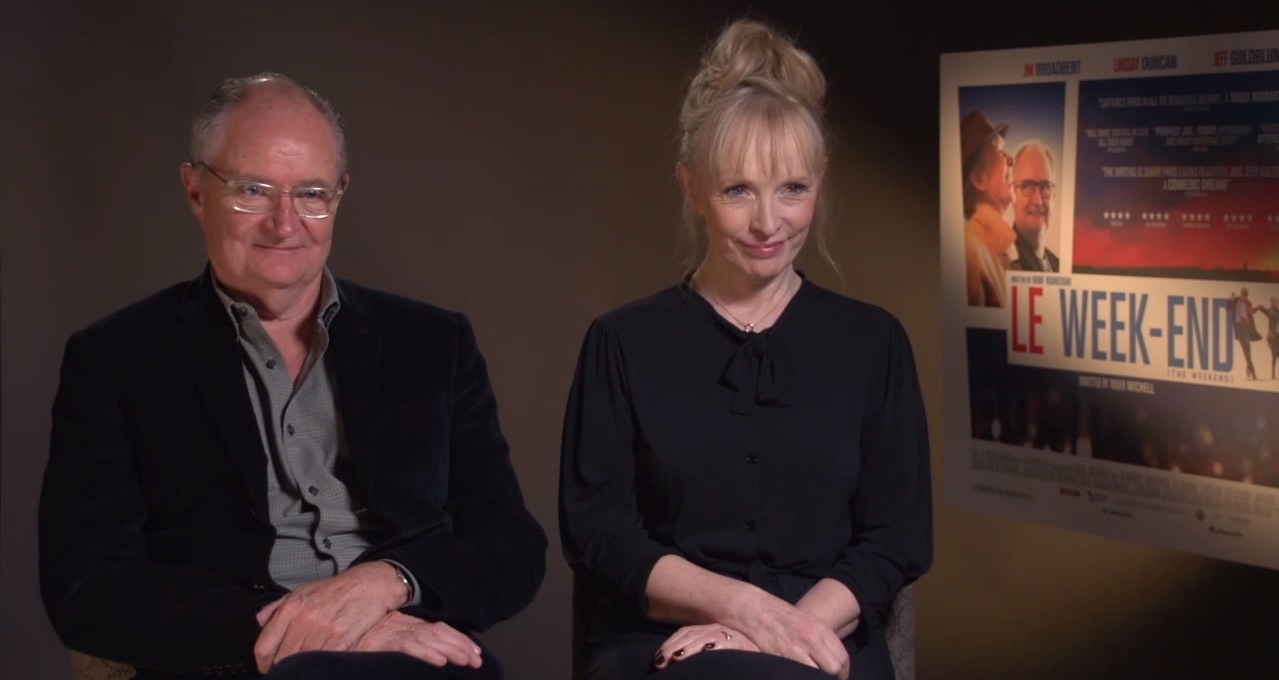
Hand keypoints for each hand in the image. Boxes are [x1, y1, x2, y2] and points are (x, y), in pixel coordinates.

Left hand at [253, 562, 408, 672]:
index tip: (268, 667)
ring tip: (308, 666)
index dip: (263, 662)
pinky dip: (322, 664)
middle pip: (282, 658)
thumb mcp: (304, 590)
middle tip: (291, 668)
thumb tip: (260, 620)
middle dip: (284, 666)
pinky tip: (324, 663)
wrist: (371, 584)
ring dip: (304, 667)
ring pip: (302, 662)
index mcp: (291, 607)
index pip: (264, 645)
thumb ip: (278, 606)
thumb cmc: (338, 589)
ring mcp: (322, 630)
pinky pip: (323, 661)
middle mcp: (304, 619)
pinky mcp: (341, 639)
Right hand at [353, 611, 482, 668]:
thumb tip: (433, 655)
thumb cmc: (360, 636)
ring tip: (466, 660)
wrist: (336, 628)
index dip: (459, 640)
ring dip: (450, 650)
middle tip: (478, 659)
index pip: (439, 629)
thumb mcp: (386, 638)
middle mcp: (404, 625)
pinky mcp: (383, 641)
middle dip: (461, 646)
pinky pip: (408, 646)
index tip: (475, 652)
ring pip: (429, 639)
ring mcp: (394, 631)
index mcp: (407, 624)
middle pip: (439, 633)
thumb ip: (406, 642)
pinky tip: (439, 661)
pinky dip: (425, 653)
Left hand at [653, 624, 756, 669]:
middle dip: (674, 648)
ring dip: (689, 648)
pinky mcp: (745, 645)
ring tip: (676, 658)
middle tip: (660, 662)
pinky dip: (716, 646)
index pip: (686, 632)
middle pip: (691, 634)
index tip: (657, 658)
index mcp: (711, 630)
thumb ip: (698, 653)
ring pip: (705, 638)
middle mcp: (719, 630)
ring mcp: (732, 636)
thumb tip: (672, 661)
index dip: (670, 644)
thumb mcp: (715, 653)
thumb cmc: (740, 659)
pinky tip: (706, 651)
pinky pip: (728, 644)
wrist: (769, 657)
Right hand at [733, 596, 849, 679]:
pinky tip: (796, 676)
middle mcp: (812, 638)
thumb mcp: (805, 623)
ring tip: (810, 678)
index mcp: (820, 629)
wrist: (753, 609)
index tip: (836, 677)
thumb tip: (831, 661)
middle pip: (835, 668)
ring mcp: (796, 649)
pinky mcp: (781, 658)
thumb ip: (820, 640)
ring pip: (819, 674)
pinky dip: (800, 677)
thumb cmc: (778, 616)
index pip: (842, 658)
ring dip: (816, 678)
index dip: (842, 673)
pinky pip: (799, 674)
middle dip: (832, 678)